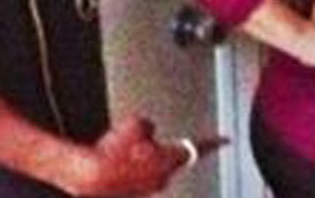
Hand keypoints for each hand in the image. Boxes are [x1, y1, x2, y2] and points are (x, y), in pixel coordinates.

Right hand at [54, 116, 225, 196]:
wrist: (88, 178)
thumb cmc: (113, 153)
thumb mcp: (136, 123)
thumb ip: (149, 125)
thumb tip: (146, 130)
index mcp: (170, 159)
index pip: (198, 147)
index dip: (214, 141)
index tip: (226, 140)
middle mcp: (162, 178)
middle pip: (165, 153)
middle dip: (151, 145)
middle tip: (131, 141)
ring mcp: (146, 190)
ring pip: (144, 163)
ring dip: (132, 156)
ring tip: (114, 152)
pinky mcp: (130, 194)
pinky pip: (128, 173)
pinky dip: (120, 167)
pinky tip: (107, 163)